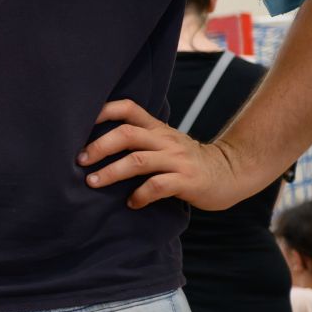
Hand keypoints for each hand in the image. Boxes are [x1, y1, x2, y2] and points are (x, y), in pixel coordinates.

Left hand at [77, 99, 261, 210]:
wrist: (231, 172)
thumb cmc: (187, 160)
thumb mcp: (165, 142)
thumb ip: (140, 139)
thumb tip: (96, 145)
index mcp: (158, 129)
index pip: (129, 109)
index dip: (104, 111)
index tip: (80, 123)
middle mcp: (165, 140)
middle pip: (127, 134)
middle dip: (99, 146)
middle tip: (80, 160)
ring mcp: (177, 160)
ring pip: (138, 161)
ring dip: (111, 172)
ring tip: (93, 183)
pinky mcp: (187, 181)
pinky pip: (158, 186)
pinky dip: (140, 195)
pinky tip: (132, 203)